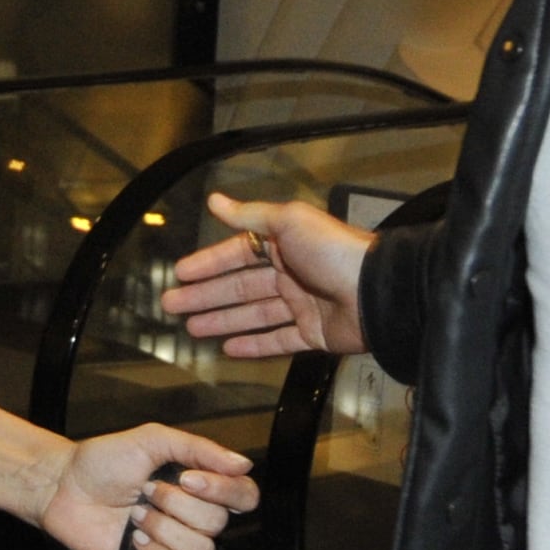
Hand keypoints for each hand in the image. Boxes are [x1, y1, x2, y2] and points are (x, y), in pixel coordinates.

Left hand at [37, 424, 255, 549]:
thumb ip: (199, 449)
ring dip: (163, 530)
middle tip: (146, 491)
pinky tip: (136, 542)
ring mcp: (176, 546)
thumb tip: (244, 464)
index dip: (224, 491)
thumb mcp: (153, 440)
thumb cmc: (105, 461)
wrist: (65, 486)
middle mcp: (195, 517)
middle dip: (176, 505)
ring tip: (135, 515)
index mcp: (202, 486)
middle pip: (218, 524)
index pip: (244, 496)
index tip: (187, 478)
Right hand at [163, 193, 371, 357]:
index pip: (238, 253)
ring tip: (191, 328)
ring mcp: (303, 305)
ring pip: (254, 314)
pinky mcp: (314, 334)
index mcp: (286, 244)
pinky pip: (278, 341)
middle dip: (205, 295)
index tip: (180, 274)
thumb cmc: (333, 251)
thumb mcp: (289, 222)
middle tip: (172, 306)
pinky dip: (254, 345)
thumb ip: (250, 215)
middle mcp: (292, 273)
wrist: (376, 292)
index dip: (208, 263)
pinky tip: (229, 349)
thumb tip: (214, 200)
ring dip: (222, 320)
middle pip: (240, 286)